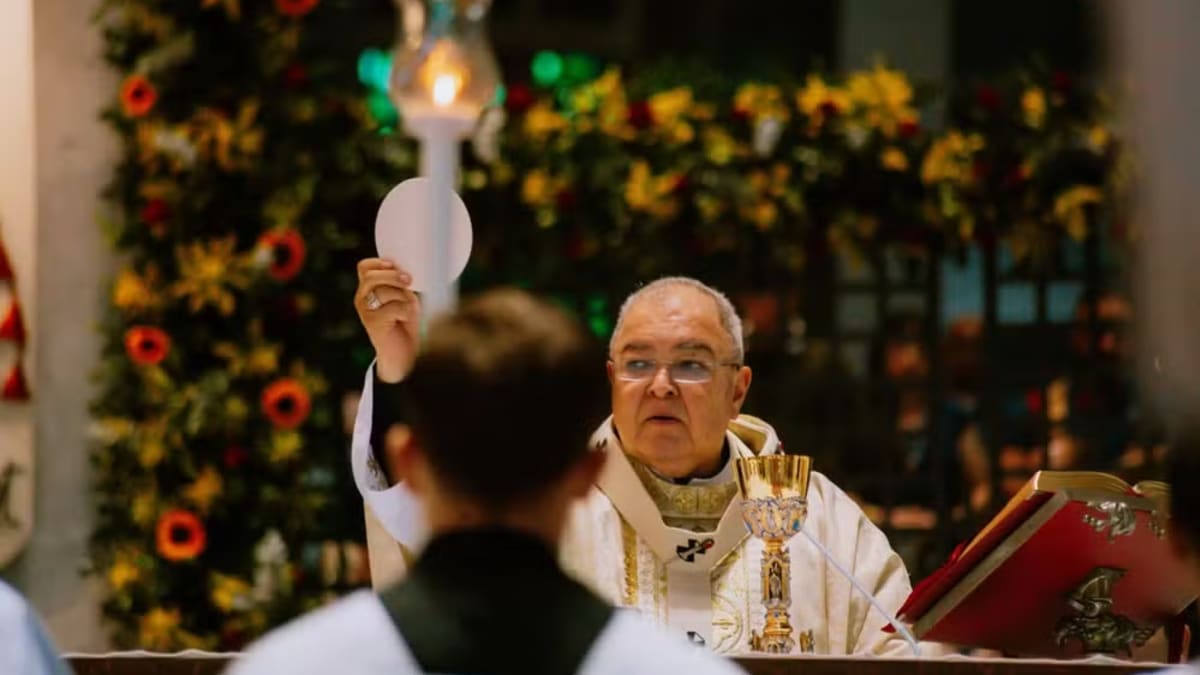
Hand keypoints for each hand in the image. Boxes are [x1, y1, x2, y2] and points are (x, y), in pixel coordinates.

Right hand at [355, 258, 420, 382]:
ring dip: (402, 296)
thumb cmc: (404, 322)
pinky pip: (394, 307)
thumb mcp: (404, 297)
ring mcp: (365, 310)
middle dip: (393, 276)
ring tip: (408, 307)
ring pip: (384, 291)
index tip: (395, 266)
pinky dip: (406, 311)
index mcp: (367, 288)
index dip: (379, 263)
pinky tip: (405, 320)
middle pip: (371, 276)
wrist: (402, 353)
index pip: (364, 267)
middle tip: (408, 281)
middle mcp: (362, 298)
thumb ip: (400, 283)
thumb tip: (405, 271)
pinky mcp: (372, 323)